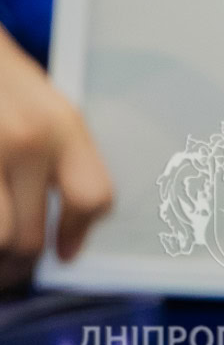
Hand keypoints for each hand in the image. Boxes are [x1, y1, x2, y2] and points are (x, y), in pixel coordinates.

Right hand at [0, 28, 111, 283]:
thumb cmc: (1, 76)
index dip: (77, 234)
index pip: (92, 197)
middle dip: (19, 263)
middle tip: (13, 267)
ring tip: (0, 258)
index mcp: (61, 125)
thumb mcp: (42, 101)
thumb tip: (73, 221)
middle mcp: (24, 143)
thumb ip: (59, 154)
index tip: (65, 252)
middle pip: (28, 238)